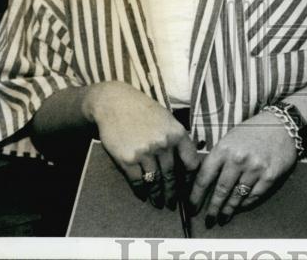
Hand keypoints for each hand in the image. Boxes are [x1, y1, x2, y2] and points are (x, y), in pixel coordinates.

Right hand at [84, 81, 199, 208]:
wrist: (115, 103)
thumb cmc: (143, 110)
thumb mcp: (167, 119)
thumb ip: (177, 138)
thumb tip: (186, 160)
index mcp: (177, 133)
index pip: (191, 162)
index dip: (190, 178)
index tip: (188, 187)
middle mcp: (163, 144)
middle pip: (172, 176)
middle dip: (172, 192)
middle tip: (172, 203)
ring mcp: (145, 153)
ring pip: (155, 181)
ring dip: (157, 195)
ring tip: (159, 202)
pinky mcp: (128, 160)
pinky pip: (138, 181)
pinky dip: (141, 191)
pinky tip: (143, 195)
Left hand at [189, 110, 298, 225]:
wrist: (282, 125)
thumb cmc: (253, 131)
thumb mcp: (230, 138)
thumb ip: (218, 157)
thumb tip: (205, 180)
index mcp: (224, 149)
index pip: (204, 177)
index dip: (196, 195)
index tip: (192, 207)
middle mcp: (238, 159)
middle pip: (220, 191)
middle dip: (213, 208)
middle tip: (209, 220)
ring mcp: (255, 168)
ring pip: (237, 196)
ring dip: (229, 209)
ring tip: (223, 217)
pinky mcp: (269, 176)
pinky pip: (254, 196)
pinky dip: (246, 204)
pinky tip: (241, 206)